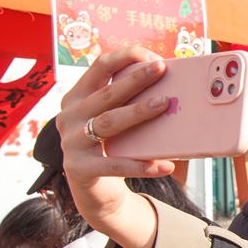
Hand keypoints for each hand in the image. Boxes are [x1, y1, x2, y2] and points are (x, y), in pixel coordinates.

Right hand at [56, 46, 172, 247]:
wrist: (94, 190)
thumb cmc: (112, 146)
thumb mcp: (118, 121)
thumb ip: (133, 104)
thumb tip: (177, 92)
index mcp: (78, 97)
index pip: (99, 67)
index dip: (125, 59)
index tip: (153, 57)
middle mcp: (69, 116)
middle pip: (107, 93)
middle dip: (135, 79)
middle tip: (161, 69)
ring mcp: (72, 142)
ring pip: (109, 122)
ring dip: (137, 112)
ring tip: (163, 104)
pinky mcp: (80, 168)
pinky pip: (115, 165)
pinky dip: (142, 165)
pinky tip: (165, 165)